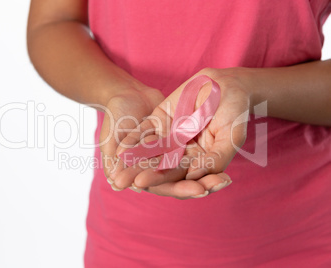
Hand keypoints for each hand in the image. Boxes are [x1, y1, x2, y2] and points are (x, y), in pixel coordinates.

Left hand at [110, 68, 250, 198]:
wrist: (227, 83)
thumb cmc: (235, 111)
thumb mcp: (232, 136)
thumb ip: (216, 158)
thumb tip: (192, 176)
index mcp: (198, 162)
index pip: (179, 175)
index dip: (160, 178)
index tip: (142, 183)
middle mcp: (181, 153)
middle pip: (159, 166)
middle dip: (140, 173)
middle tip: (121, 181)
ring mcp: (169, 137)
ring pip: (149, 151)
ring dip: (132, 159)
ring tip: (114, 166)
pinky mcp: (160, 121)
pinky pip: (145, 131)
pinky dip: (133, 138)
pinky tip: (119, 144)